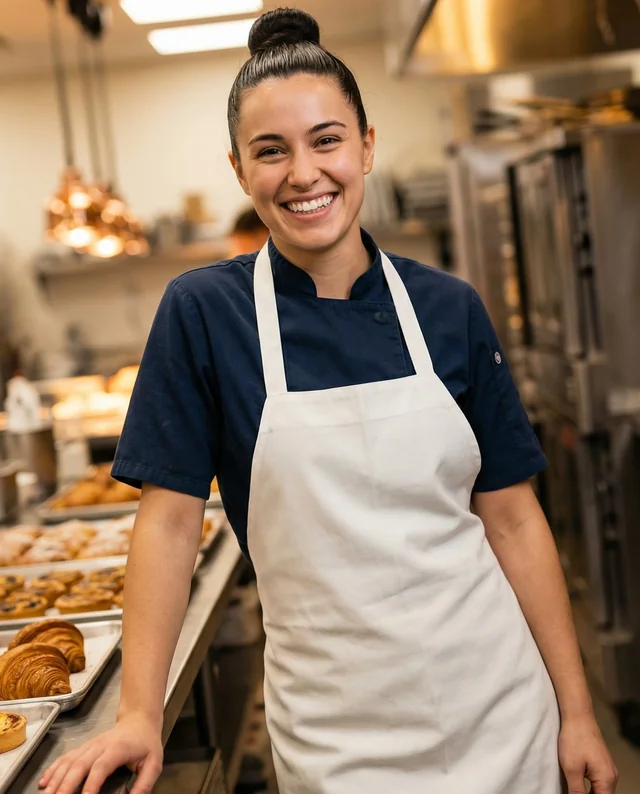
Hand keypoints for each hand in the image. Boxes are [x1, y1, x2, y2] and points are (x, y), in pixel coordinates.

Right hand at [38, 712, 162, 793]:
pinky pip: (65, 757)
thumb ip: (144, 784)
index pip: (101, 766)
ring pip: (69, 761)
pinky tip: (44, 782)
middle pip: (79, 764)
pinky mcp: (83, 748)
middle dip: (66, 784)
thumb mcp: (154, 763)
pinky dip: (53, 769)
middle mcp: (100, 745)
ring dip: (56, 779)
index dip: (91, 783)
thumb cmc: (146, 743)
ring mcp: (89, 745)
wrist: (139, 720)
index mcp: (118, 749)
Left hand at [559, 714, 618, 792]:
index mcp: (606, 780)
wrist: (578, 716)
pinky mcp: (601, 762)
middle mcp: (611, 776)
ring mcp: (607, 769)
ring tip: (573, 790)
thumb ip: (576, 791)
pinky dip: (589, 786)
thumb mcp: (572, 769)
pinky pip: (598, 782)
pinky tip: (577, 784)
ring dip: (588, 793)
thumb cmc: (574, 739)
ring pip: (600, 790)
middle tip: (572, 791)